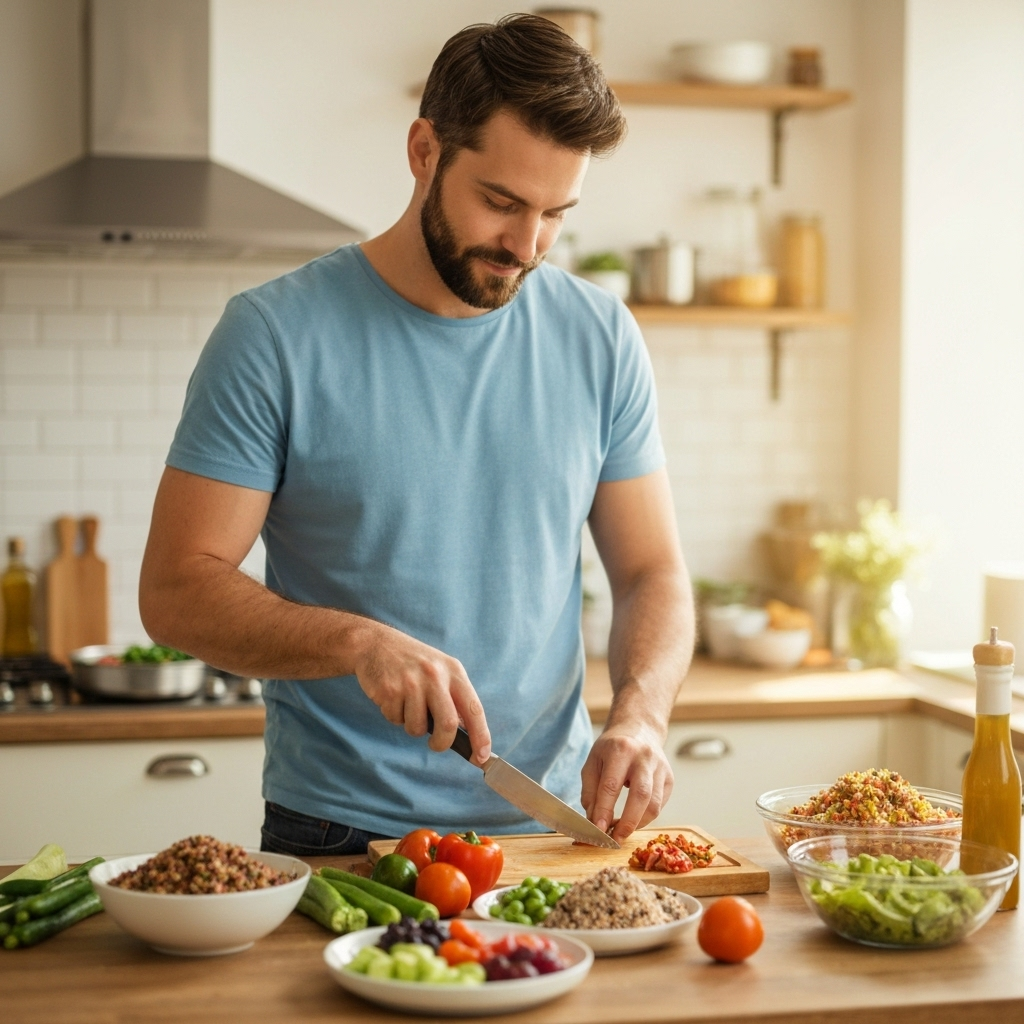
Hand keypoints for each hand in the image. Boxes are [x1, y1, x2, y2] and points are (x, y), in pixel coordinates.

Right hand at [352, 621, 490, 763]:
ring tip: (407, 706)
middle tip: (436, 745)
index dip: (481, 736)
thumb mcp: (440, 670)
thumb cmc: (414, 664)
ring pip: (417, 728)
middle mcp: (435, 675)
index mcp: (454, 671)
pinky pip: (396, 720)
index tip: (482, 756)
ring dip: (412, 726)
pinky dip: (395, 716)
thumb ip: (453, 698)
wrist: (376, 643)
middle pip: (448, 725)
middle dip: (442, 743)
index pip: (474, 709)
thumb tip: (467, 735)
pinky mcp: (390, 689)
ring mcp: (412, 682)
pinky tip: (392, 697)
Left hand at [580, 721, 672, 843]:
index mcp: (620, 749)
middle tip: (615, 839)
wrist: (639, 729)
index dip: (604, 810)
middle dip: (627, 822)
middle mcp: (644, 757)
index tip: (597, 829)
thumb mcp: (593, 762)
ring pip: (654, 804)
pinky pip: (660, 804)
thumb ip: (590, 791)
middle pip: (641, 796)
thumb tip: (594, 820)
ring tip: (622, 830)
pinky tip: (634, 818)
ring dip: (638, 823)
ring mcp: (660, 767)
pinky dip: (646, 817)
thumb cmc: (612, 748)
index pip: (611, 785)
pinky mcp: (669, 778)